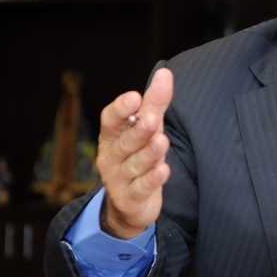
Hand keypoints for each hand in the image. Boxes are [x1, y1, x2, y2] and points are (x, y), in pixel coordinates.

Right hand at [96, 68, 172, 238]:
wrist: (129, 204)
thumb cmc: (138, 155)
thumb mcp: (146, 128)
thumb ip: (154, 103)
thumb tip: (165, 72)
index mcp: (112, 135)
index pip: (111, 120)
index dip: (121, 109)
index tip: (135, 97)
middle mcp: (111, 156)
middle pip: (125, 142)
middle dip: (138, 131)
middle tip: (151, 120)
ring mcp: (118, 179)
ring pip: (134, 165)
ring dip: (148, 154)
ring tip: (162, 142)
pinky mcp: (130, 199)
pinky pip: (141, 188)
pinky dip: (152, 180)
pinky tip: (164, 170)